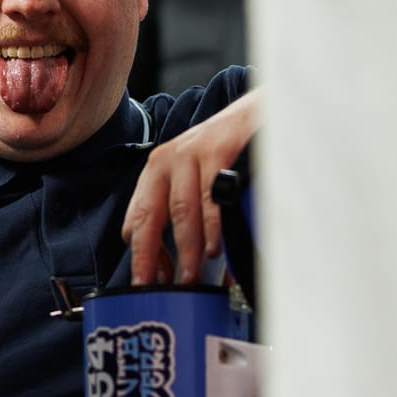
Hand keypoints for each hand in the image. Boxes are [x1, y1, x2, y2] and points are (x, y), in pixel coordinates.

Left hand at [122, 89, 259, 285]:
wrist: (259, 110)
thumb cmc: (226, 151)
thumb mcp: (194, 178)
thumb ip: (185, 218)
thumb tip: (184, 267)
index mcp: (156, 171)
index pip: (136, 217)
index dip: (141, 253)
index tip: (147, 282)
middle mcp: (167, 161)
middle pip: (149, 216)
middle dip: (150, 256)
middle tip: (154, 287)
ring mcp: (191, 155)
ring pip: (181, 211)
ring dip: (185, 250)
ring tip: (190, 278)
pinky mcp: (217, 152)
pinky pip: (210, 198)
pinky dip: (211, 228)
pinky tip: (213, 250)